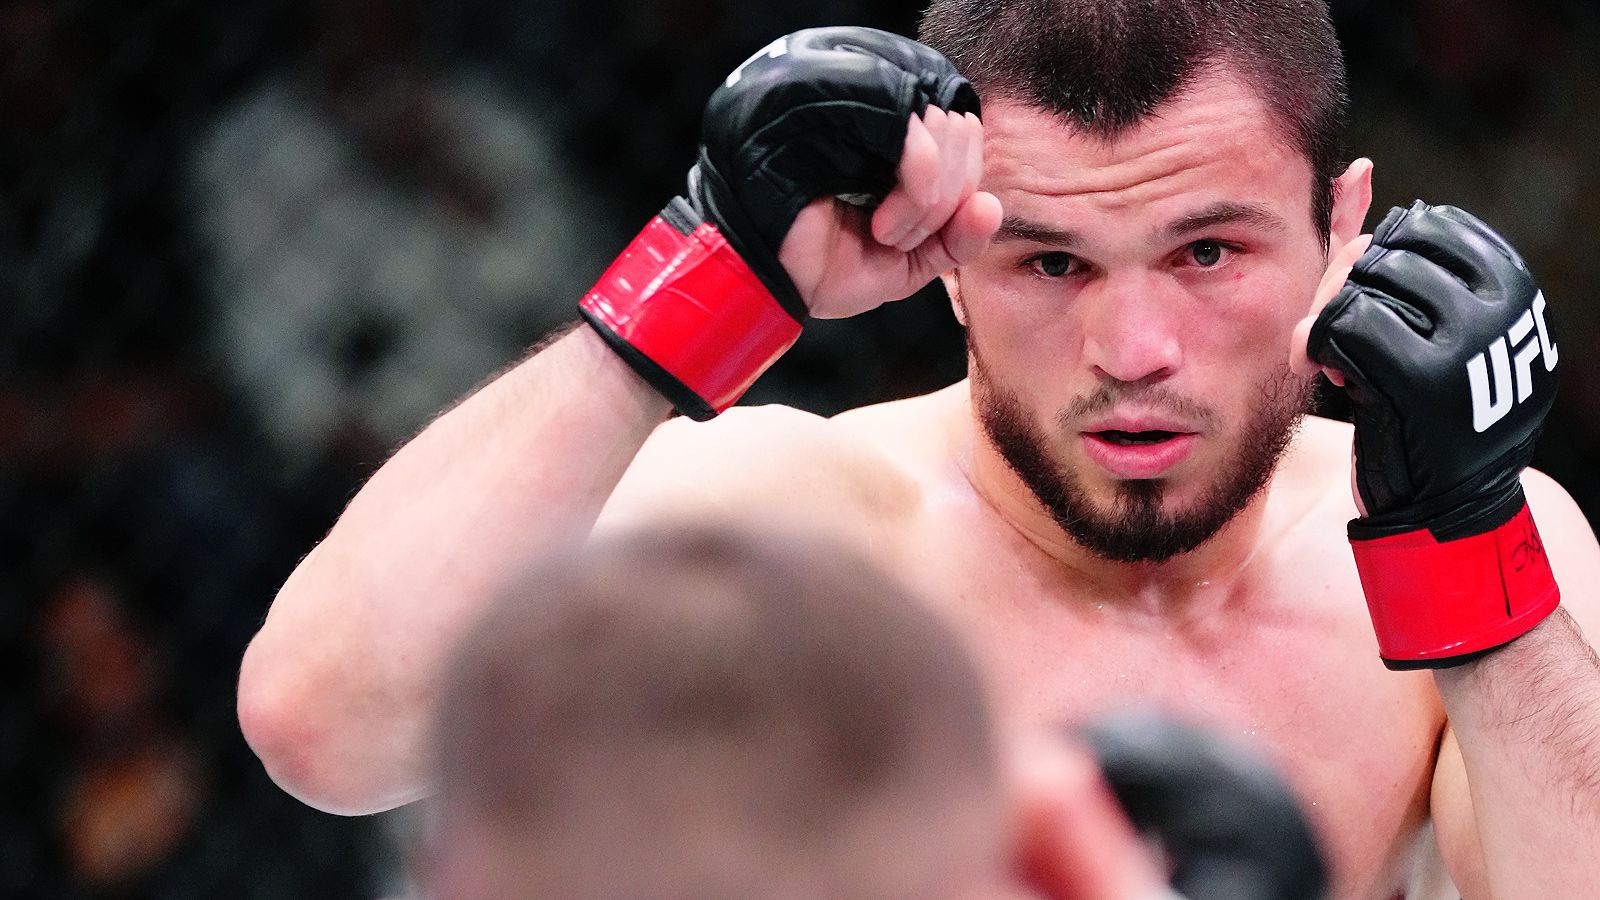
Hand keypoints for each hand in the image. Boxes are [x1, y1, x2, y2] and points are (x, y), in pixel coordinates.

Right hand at [781, 107, 1000, 318]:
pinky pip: (916, 137)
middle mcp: (881, 118)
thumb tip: (992, 206)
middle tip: (903, 240)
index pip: (966, 133)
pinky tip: (881, 225)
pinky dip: (918, 193)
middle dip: (949, 198)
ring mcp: (859, 113)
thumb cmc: (827, 269)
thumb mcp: (910, 264)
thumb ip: (958, 239)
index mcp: (897, 143)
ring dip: (929, 202)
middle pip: (961, 127)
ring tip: (887, 234)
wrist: (769, 282)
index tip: (926, 235)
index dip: (964, 186)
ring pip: (943, 128)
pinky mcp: (841, 118)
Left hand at [1298, 202, 1561, 668]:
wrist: (1446, 507)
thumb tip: (1355, 170)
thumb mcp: (1425, 323)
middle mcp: (1501, 308)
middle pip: (1382, 256)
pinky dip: (1319, 349)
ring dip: (1332, 325)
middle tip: (1351, 343)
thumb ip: (1391, 251)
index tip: (1380, 307)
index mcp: (1513, 284)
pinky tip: (1335, 380)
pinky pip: (1341, 329)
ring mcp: (1467, 344)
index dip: (1380, 262)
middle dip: (1347, 293)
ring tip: (1350, 364)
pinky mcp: (1422, 383)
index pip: (1424, 226)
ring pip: (1357, 291)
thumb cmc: (1427, 410)